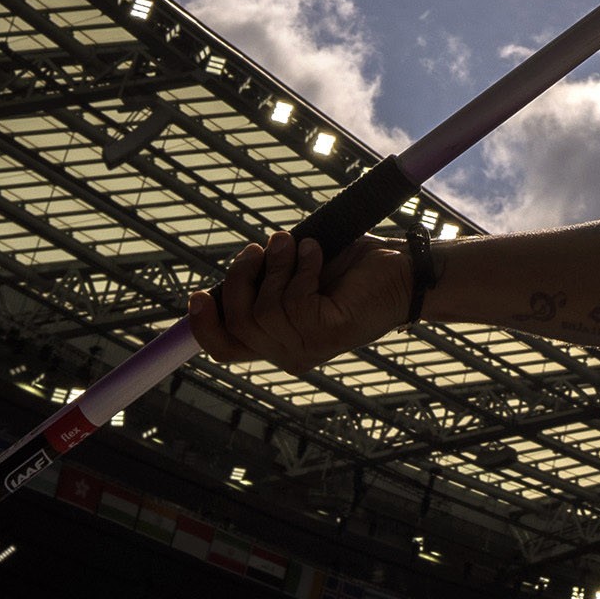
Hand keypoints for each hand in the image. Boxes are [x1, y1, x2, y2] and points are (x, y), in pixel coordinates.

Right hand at [186, 233, 412, 369]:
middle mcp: (290, 353)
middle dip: (242, 276)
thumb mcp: (297, 272)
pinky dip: (303, 267)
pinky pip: (294, 299)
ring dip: (277, 266)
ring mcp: (310, 348)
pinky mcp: (329, 333)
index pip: (225, 348)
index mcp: (277, 341)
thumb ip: (265, 278)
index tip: (197, 294)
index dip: (203, 325)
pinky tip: (318, 253)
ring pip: (265, 309)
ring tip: (296, 245)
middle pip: (238, 323)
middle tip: (262, 246)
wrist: (403, 270)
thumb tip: (235, 271)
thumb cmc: (352, 269)